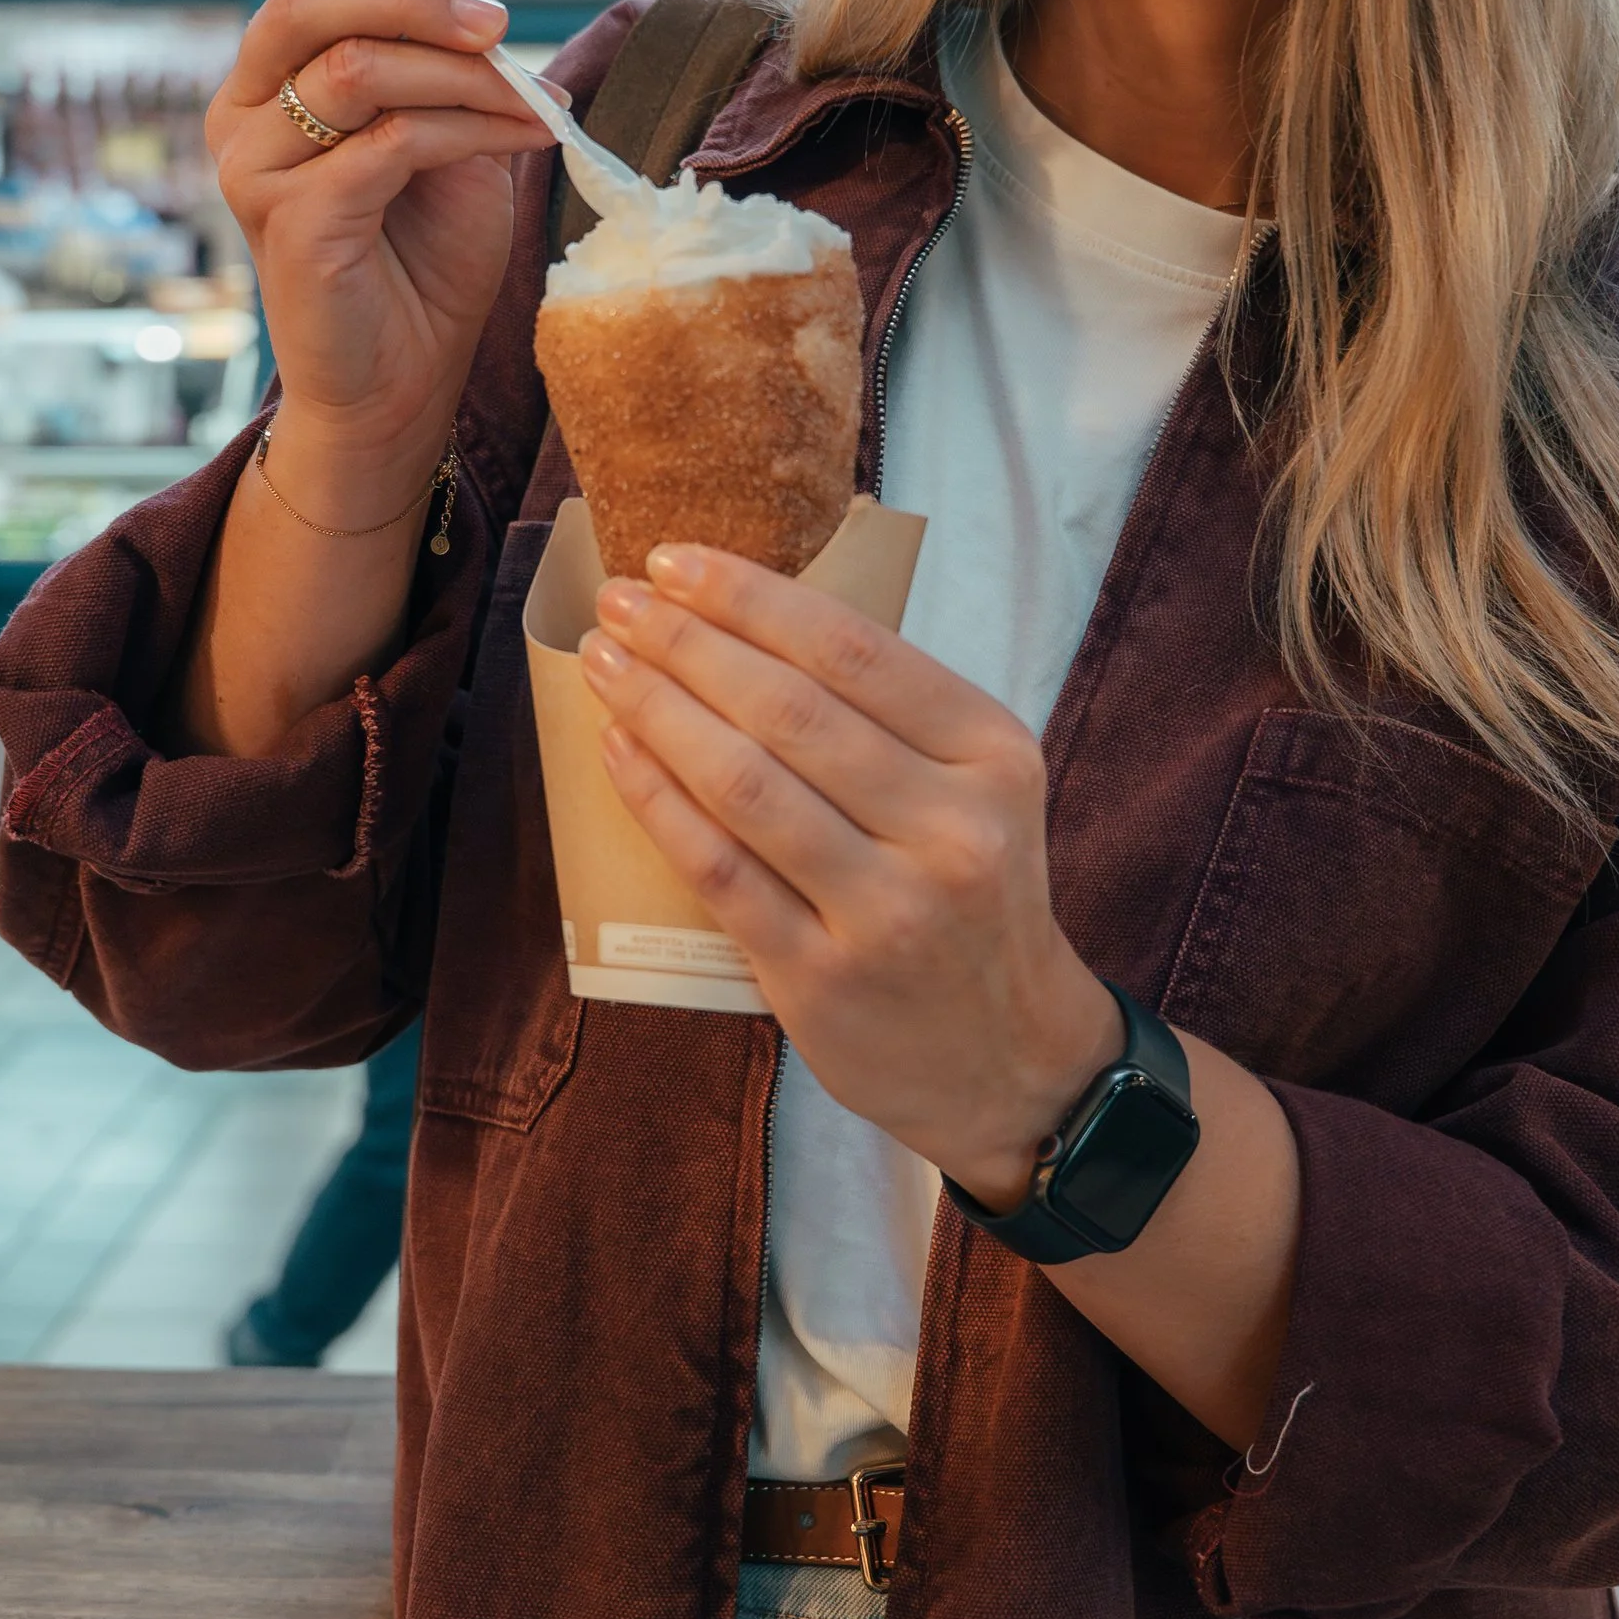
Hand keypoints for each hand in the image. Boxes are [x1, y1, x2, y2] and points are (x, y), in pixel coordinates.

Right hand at [208, 0, 552, 492]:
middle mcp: (240, 110)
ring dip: (462, 73)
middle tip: (500, 23)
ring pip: (354, 68)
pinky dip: (468, 130)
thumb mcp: (453, 118)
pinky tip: (525, 141)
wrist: (405, 377)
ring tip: (533, 101)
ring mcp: (253, 167)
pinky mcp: (289, 223)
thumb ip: (450, 33)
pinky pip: (384, 144)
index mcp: (271, 71)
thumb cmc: (426, 252)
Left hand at [581, 547, 1120, 1205]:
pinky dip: (658, 801)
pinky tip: (619, 751)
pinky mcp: (822, 980)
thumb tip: (746, 612)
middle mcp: (952, 830)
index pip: (855, 648)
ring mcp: (888, 911)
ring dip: (659, 709)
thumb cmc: (971, 896)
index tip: (677, 560)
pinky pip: (719, 871)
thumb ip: (892, 714)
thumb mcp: (979, 789)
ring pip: (745, 783)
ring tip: (606, 663)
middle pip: (790, 708)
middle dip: (690, 641)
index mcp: (993, 757)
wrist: (1012, 1059)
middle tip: (621, 600)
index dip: (752, 596)